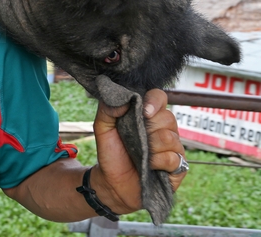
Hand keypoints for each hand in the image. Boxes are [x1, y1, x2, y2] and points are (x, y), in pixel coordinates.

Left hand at [91, 88, 186, 212]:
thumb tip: (125, 97)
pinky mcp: (179, 166)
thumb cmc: (111, 153)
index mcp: (149, 116)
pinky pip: (173, 158)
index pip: (159, 97)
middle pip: (168, 118)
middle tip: (135, 139)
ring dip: (150, 147)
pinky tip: (149, 166)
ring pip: (169, 138)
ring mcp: (173, 147)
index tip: (144, 111)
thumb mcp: (102, 128)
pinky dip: (157, 162)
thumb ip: (108, 109)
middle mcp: (164, 129)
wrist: (112, 182)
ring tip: (140, 154)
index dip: (154, 101)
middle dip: (148, 128)